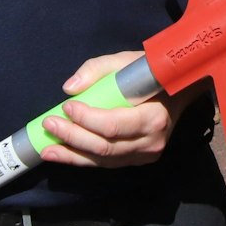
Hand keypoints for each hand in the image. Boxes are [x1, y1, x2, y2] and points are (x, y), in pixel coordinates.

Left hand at [39, 51, 181, 167]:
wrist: (178, 93)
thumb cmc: (151, 75)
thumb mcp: (126, 61)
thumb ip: (97, 69)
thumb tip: (69, 88)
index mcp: (153, 117)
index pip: (114, 125)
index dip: (87, 119)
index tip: (67, 106)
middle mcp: (150, 142)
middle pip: (104, 147)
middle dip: (72, 137)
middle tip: (48, 124)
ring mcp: (144, 155)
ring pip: (102, 160)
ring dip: (71, 154)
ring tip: (46, 148)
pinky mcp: (136, 161)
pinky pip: (105, 163)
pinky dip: (81, 159)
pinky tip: (61, 154)